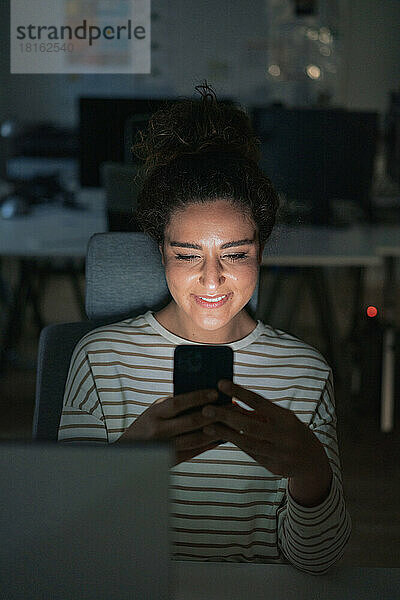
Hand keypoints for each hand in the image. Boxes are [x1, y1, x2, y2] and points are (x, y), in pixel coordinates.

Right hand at [117, 389, 223, 464]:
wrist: (130, 452)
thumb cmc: (147, 424)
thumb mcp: (157, 410)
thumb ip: (176, 404)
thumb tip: (204, 397)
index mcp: (155, 413)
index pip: (179, 402)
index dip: (198, 397)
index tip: (215, 393)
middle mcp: (159, 430)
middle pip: (191, 422)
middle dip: (214, 414)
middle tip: (232, 408)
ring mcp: (165, 446)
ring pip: (196, 440)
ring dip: (216, 431)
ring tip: (231, 423)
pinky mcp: (171, 459)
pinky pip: (195, 451)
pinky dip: (209, 444)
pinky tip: (222, 438)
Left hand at [201, 380, 330, 480]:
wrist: (313, 460)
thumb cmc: (291, 431)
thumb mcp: (281, 417)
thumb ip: (259, 412)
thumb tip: (232, 401)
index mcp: (286, 418)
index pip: (259, 401)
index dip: (238, 392)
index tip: (220, 383)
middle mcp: (284, 436)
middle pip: (249, 425)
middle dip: (226, 417)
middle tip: (206, 409)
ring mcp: (280, 454)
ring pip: (247, 443)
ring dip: (226, 434)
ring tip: (207, 426)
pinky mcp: (274, 467)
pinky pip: (251, 454)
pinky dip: (236, 444)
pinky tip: (222, 438)